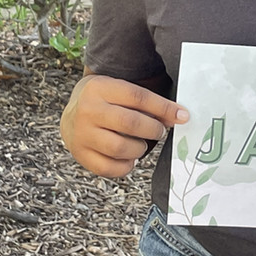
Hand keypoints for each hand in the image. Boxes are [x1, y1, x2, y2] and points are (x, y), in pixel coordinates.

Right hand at [60, 73, 188, 177]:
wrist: (72, 112)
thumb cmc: (106, 100)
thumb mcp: (122, 90)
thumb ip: (148, 102)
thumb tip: (178, 117)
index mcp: (101, 88)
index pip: (139, 97)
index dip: (164, 108)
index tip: (183, 116)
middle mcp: (88, 110)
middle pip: (130, 123)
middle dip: (153, 129)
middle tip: (160, 131)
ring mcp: (82, 134)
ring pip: (119, 148)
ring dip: (140, 149)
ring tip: (142, 145)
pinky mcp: (80, 154)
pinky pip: (107, 168)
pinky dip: (125, 166)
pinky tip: (130, 158)